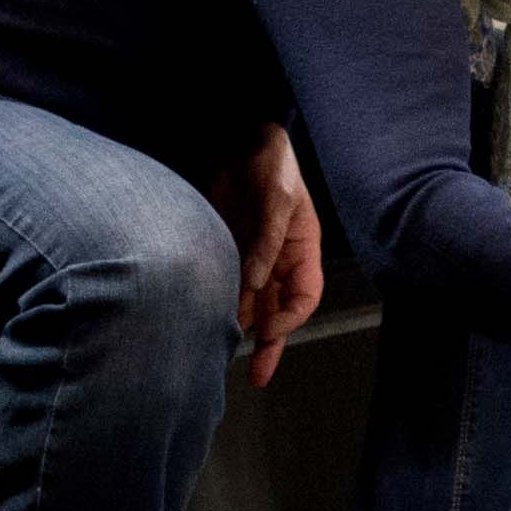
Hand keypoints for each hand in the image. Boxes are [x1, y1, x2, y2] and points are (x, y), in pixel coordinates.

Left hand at [217, 124, 324, 387]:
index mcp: (301, 249)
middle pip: (279, 311)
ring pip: (250, 304)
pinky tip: (206, 323)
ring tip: (223, 356)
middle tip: (257, 376)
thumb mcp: (276, 196)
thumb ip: (267, 239)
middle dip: (270, 344)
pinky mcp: (226, 250)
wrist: (236, 134)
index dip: (291, 317)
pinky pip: (225, 285)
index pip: (304, 296)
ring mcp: (252, 257)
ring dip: (241, 329)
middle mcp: (278, 260)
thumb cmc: (269, 160)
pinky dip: (219, 305)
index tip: (270, 329)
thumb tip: (255, 282)